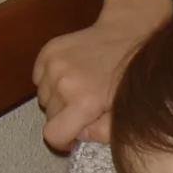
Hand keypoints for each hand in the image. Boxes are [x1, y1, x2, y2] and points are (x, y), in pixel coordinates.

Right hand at [34, 0, 172, 150]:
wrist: (130, 31)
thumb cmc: (132, 73)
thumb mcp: (127, 109)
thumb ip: (104, 131)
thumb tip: (80, 137)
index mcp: (84, 101)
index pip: (53, 135)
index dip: (63, 141)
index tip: (74, 136)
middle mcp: (63, 83)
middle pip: (49, 117)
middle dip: (65, 118)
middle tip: (87, 107)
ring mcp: (53, 64)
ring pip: (43, 98)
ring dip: (58, 99)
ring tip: (82, 89)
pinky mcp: (48, 51)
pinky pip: (39, 80)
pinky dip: (52, 82)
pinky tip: (74, 76)